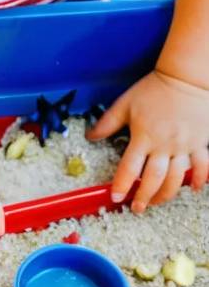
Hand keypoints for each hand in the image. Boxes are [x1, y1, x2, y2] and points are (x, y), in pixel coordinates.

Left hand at [87, 71, 208, 212]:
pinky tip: (193, 189)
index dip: (122, 185)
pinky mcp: (201, 143)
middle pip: (153, 179)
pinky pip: (202, 165)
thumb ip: (107, 123)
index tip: (116, 198)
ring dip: (166, 194)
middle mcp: (164, 145)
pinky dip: (199, 179)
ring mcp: (184, 146)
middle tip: (137, 208)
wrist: (188, 78)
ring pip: (176, 178)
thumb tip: (89, 137)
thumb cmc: (155, 89)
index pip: (129, 168)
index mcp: (143, 137)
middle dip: (144, 197)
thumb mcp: (125, 104)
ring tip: (157, 202)